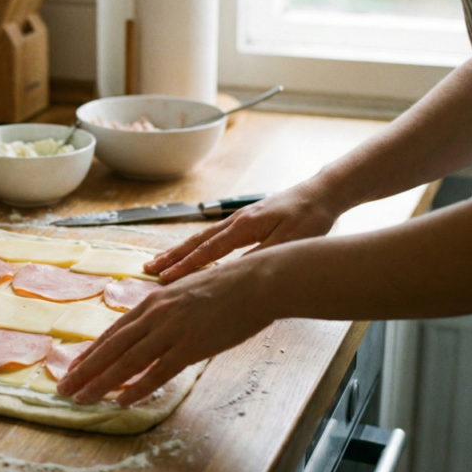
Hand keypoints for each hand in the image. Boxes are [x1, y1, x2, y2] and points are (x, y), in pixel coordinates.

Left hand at [57, 256, 274, 405]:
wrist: (255, 282)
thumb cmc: (226, 288)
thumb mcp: (185, 293)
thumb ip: (166, 311)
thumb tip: (153, 327)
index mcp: (153, 301)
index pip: (114, 332)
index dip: (91, 352)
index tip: (72, 367)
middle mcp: (155, 315)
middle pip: (111, 347)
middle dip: (84, 370)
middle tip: (63, 388)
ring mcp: (171, 330)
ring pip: (127, 362)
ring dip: (100, 382)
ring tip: (81, 398)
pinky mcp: (190, 346)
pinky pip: (158, 372)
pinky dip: (138, 388)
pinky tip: (122, 400)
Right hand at [145, 180, 345, 281]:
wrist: (323, 193)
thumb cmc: (310, 219)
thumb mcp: (288, 242)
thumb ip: (259, 258)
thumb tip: (231, 274)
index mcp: (244, 226)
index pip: (207, 250)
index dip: (185, 266)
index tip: (164, 278)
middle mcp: (236, 221)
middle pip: (196, 241)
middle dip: (171, 257)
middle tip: (148, 268)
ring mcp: (239, 220)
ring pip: (202, 238)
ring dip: (179, 251)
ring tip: (160, 262)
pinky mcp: (246, 221)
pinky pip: (214, 236)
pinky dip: (196, 246)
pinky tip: (192, 254)